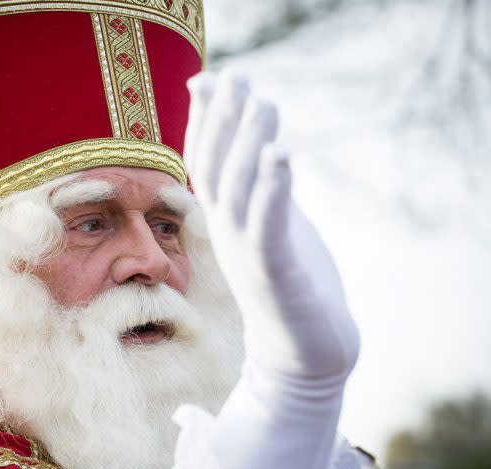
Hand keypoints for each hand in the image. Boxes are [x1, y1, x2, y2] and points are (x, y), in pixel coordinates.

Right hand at [184, 69, 359, 468]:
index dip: (204, 121)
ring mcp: (247, 255)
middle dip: (222, 122)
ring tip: (262, 103)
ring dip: (247, 145)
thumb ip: (261, 186)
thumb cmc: (290, 282)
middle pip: (216, 170)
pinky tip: (280, 154)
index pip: (204, 163)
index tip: (210, 79)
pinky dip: (272, 190)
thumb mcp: (271, 224)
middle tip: (236, 77)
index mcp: (224, 221)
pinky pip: (269, 227)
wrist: (304, 350)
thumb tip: (257, 145)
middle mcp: (227, 234)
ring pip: (239, 192)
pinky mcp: (275, 274)